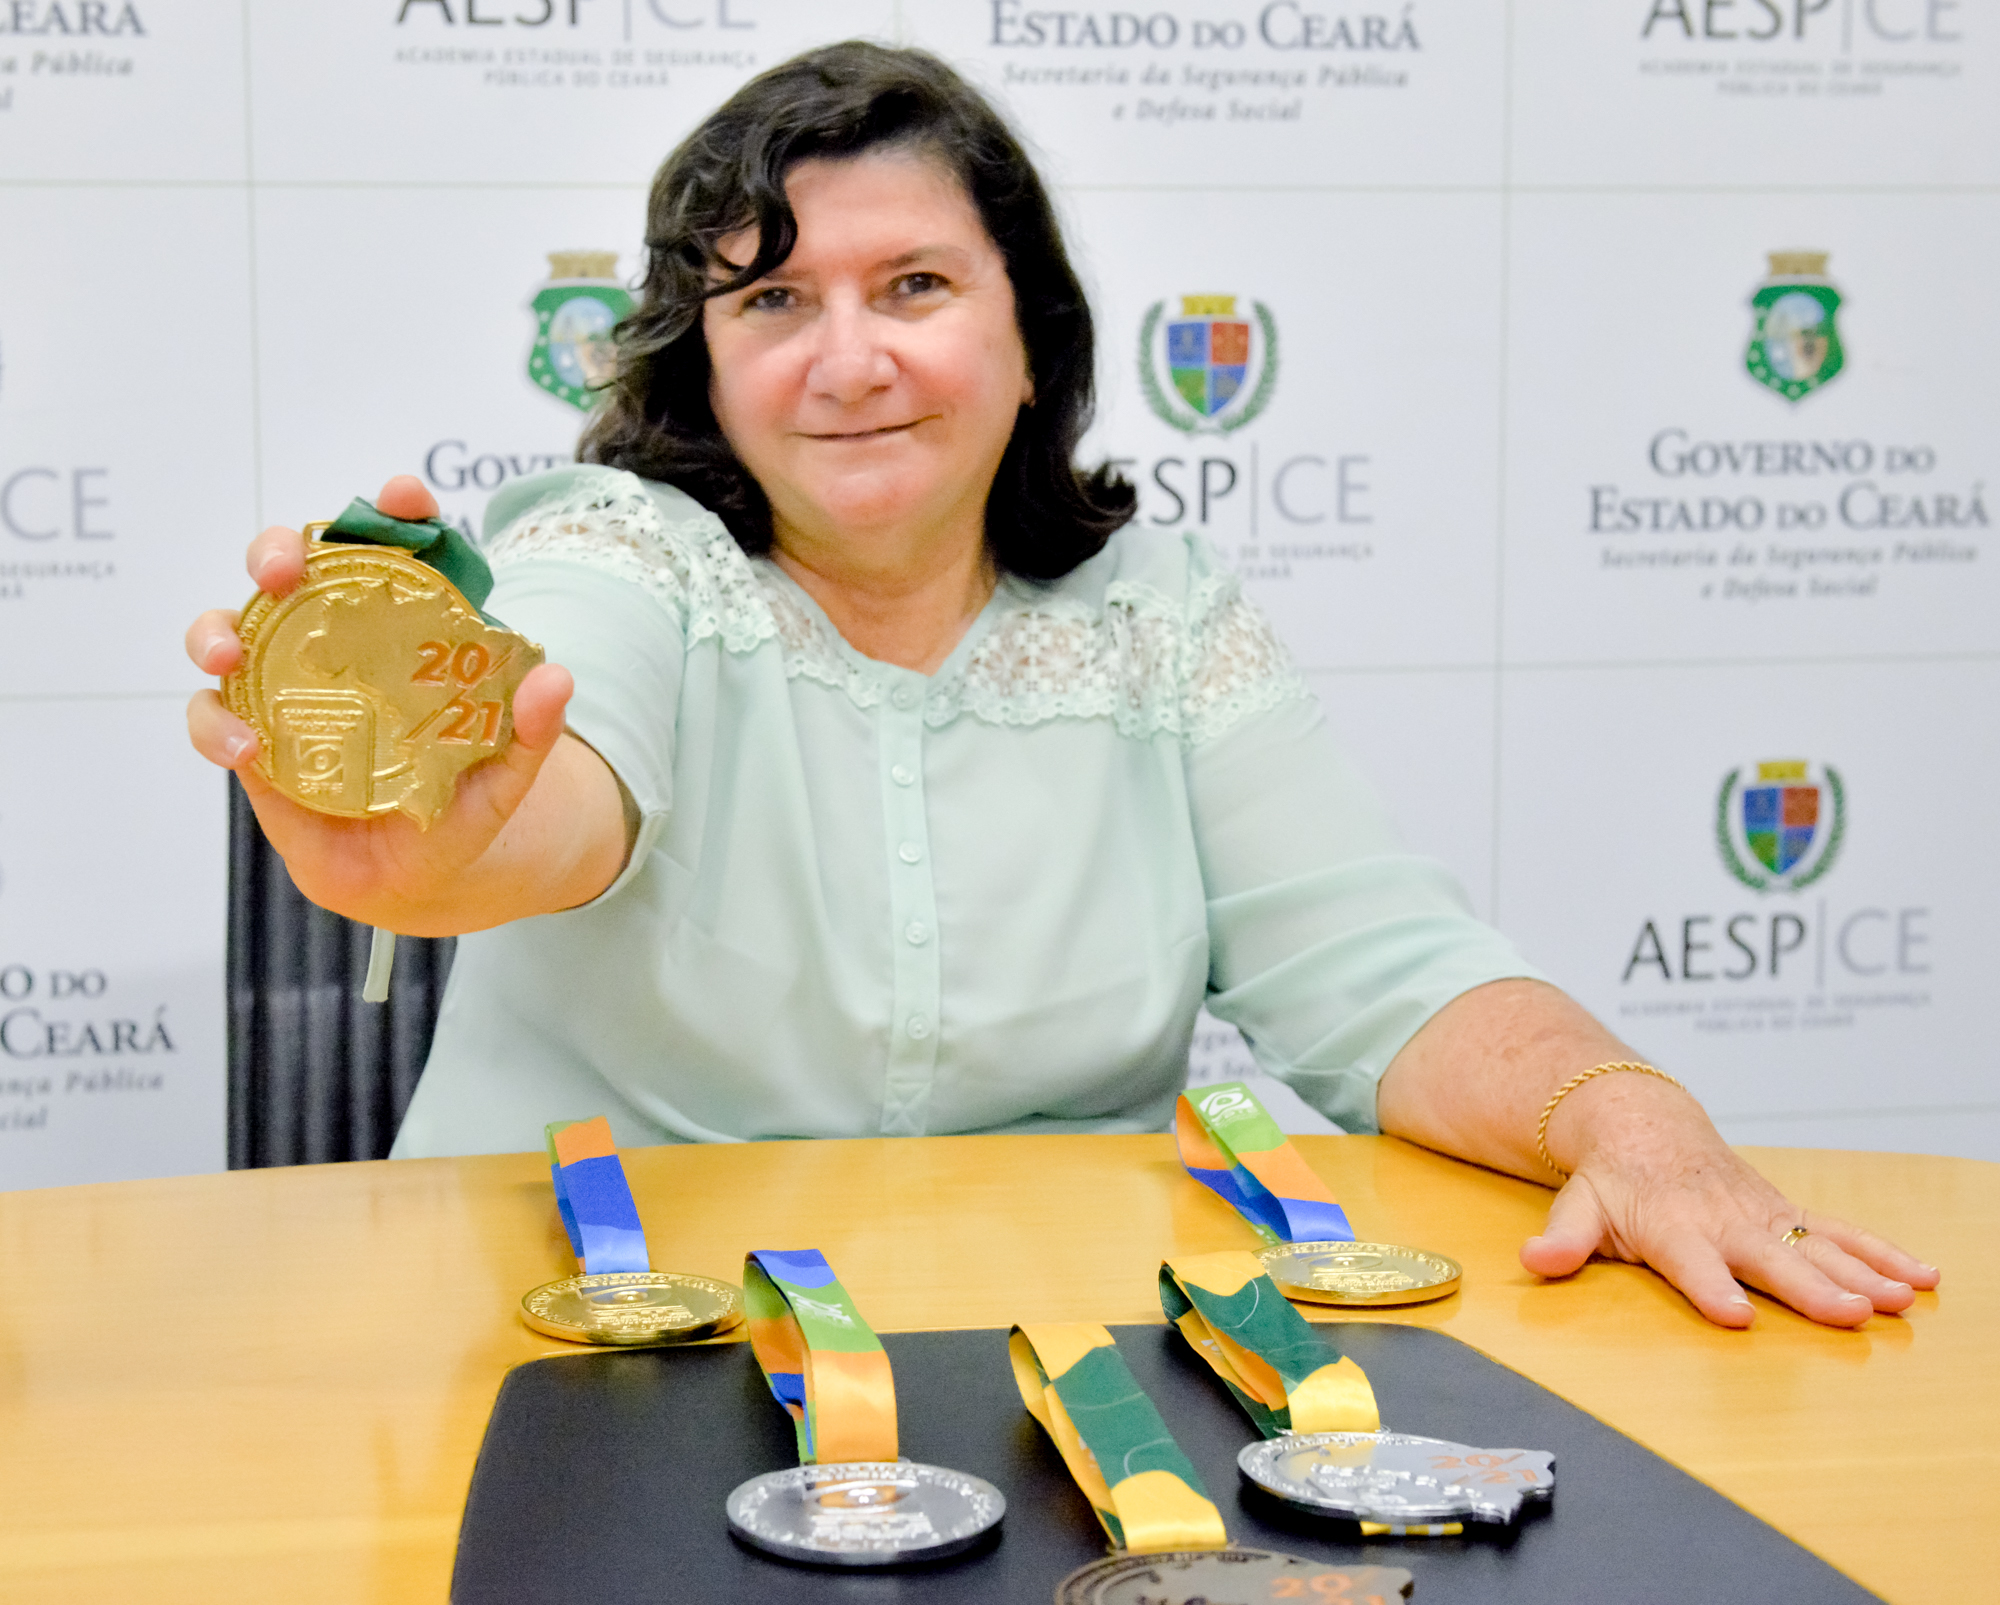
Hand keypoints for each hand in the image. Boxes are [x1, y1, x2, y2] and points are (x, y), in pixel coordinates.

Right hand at [184, 476, 602, 935]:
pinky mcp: (250, 736)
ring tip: (231, 650)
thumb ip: (532, 730)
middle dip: (278, 551)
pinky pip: (212, 714)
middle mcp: (333, 644)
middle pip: (291, 570)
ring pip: (230, 628)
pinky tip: (244, 747)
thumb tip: (558, 679)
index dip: (396, 513)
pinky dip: (214, 722)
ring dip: (218, 628)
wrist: (416, 876)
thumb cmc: (458, 807)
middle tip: (285, 567)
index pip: (394, 552)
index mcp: (400, 632)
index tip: (404, 495)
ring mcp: (282, 686)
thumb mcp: (505, 773)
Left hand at [1521, 1074, 1940, 1328]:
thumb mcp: (1578, 1206)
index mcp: (1672, 1227)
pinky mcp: (1788, 1214)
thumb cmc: (1611, 1179)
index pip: (1692, 1264)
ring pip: (1819, 1246)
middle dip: (1810, 1288)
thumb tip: (1533, 1262)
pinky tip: (1922, 1277)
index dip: (1712, 1289)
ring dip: (1862, 1273)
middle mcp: (1725, 1222)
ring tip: (1899, 1301)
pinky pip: (1842, 1232)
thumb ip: (1562, 1240)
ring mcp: (1764, 1216)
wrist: (1642, 1122)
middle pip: (1771, 1260)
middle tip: (1850, 1314)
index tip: (1737, 1315)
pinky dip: (1883, 1252)